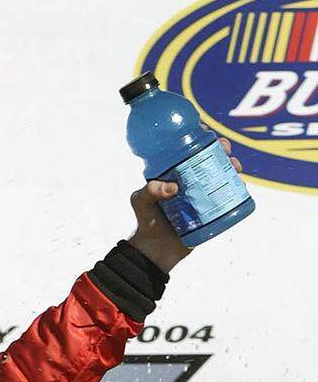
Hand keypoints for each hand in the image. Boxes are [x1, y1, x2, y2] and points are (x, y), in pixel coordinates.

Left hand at [127, 138, 241, 272]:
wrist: (156, 250)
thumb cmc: (146, 221)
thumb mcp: (140, 202)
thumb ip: (149, 191)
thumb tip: (173, 188)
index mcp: (173, 170)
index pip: (188, 146)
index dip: (200, 135)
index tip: (206, 132)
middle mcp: (190, 177)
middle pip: (209, 155)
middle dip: (221, 146)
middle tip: (224, 149)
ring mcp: (202, 191)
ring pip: (221, 171)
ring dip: (232, 163)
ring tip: (235, 166)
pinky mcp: (211, 207)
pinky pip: (228, 193)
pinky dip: (237, 187)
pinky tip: (241, 184)